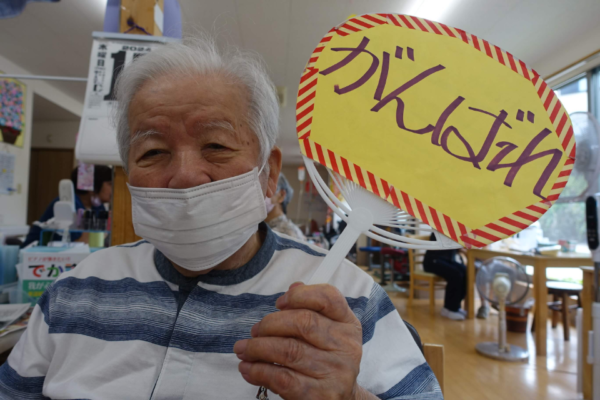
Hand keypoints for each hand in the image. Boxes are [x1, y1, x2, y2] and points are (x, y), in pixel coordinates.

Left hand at [233, 282, 365, 398]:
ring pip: (289, 350)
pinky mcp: (319, 395)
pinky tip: (248, 368)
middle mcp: (346, 346)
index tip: (279, 302)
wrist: (341, 399)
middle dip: (271, 323)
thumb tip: (293, 288)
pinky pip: (282, 378)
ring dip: (257, 348)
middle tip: (255, 331)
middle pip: (304, 322)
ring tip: (243, 349)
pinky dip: (259, 371)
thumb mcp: (328, 332)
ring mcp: (335, 372)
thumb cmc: (327, 360)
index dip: (300, 295)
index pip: (328, 298)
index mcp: (348, 324)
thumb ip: (312, 308)